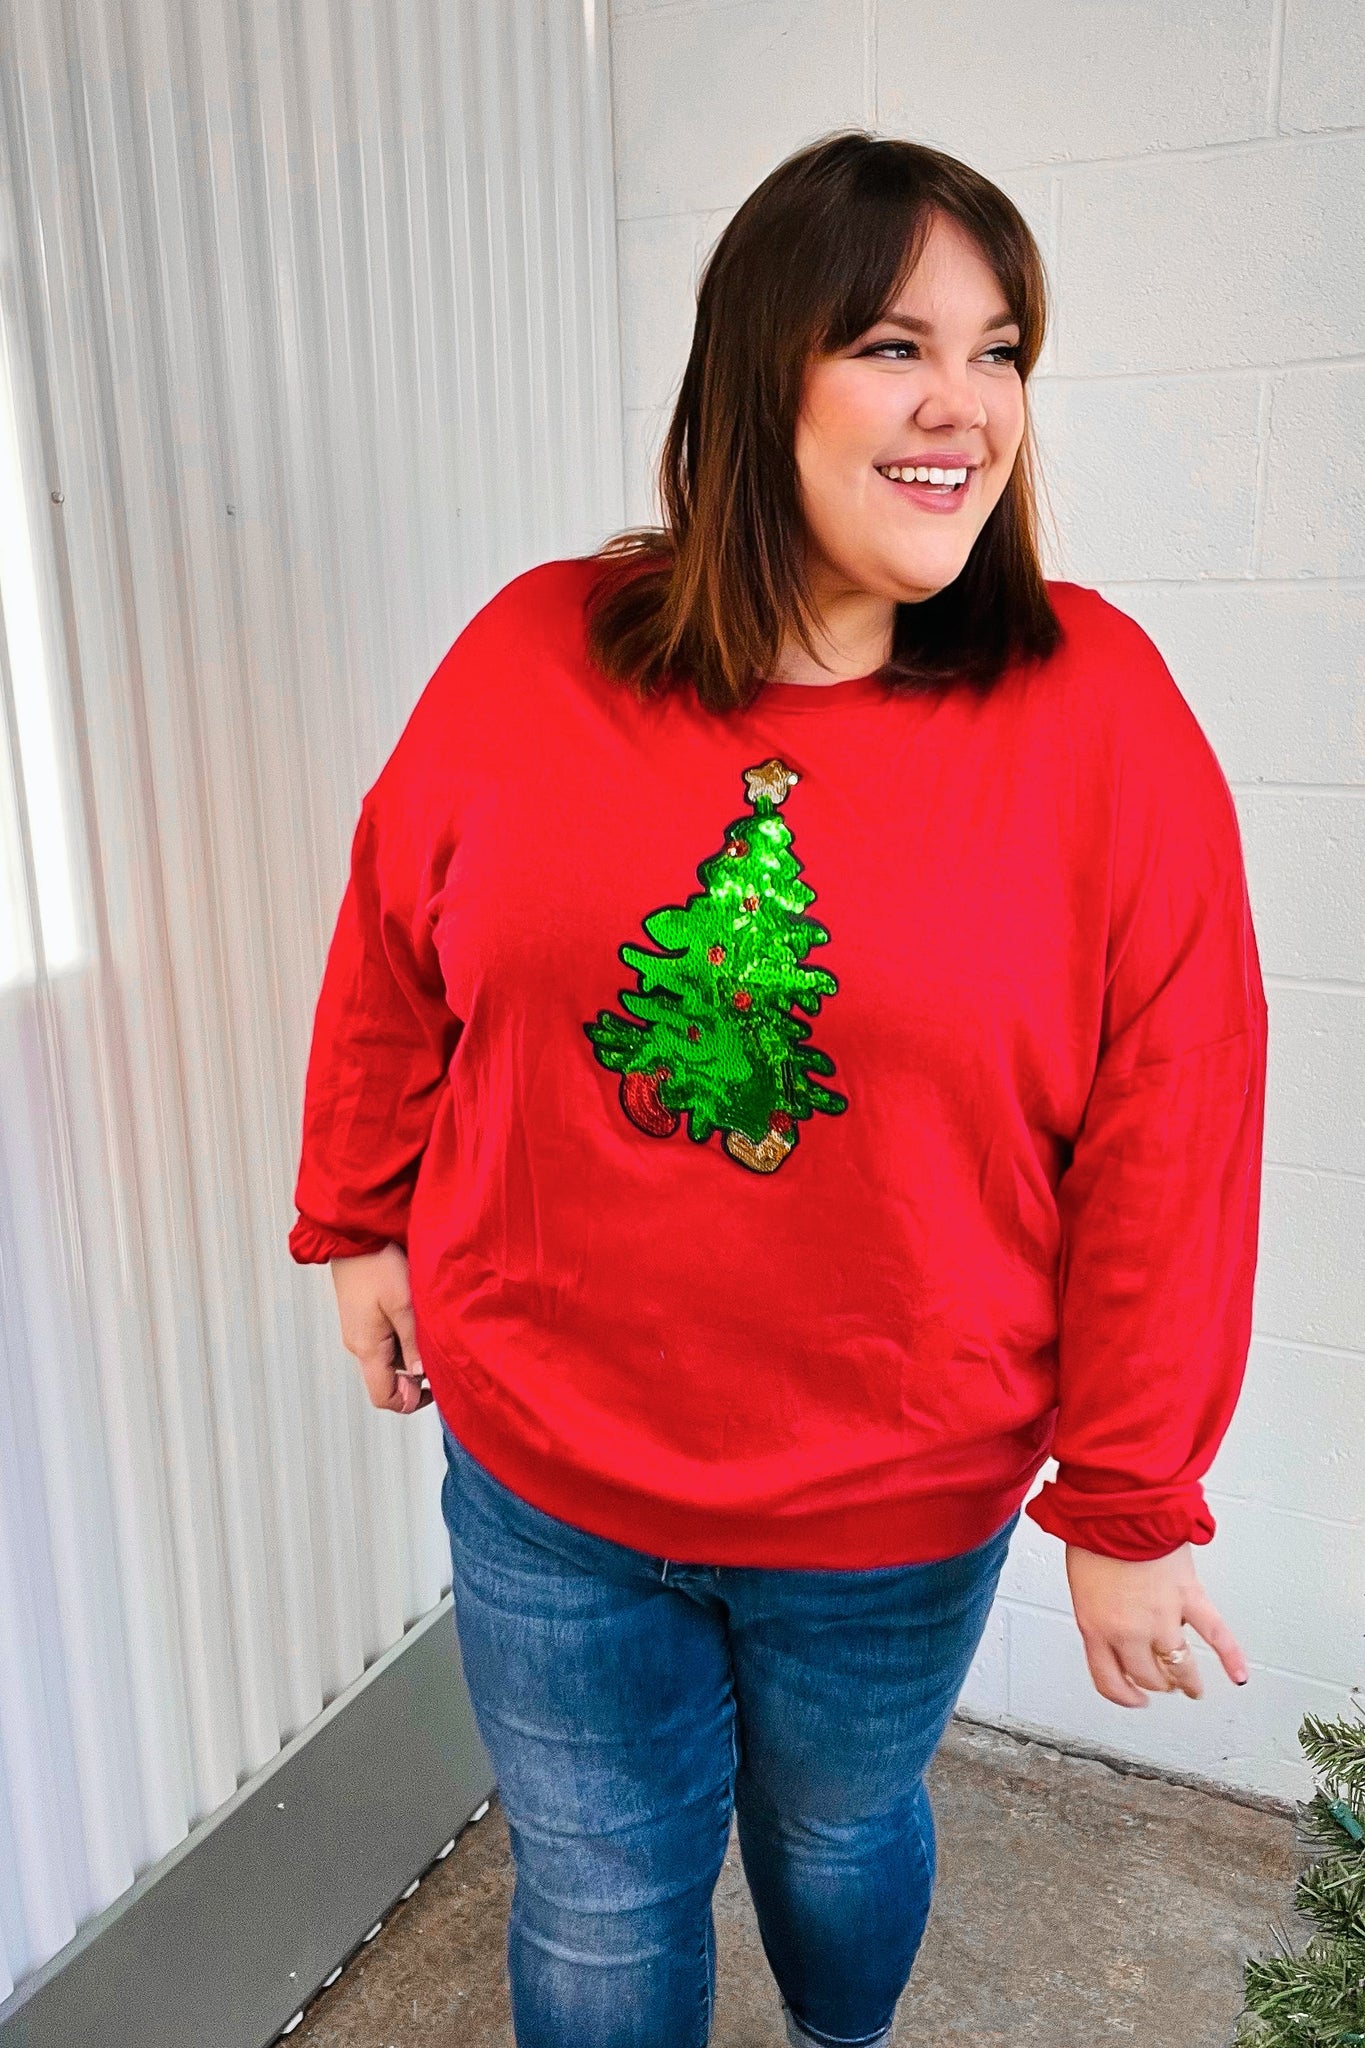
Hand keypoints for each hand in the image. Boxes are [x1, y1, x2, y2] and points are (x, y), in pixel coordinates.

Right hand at [329, 1242, 432, 1414]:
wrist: (354, 1236)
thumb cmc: (377, 1264)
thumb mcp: (404, 1304)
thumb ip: (414, 1342)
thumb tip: (422, 1375)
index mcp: (368, 1348)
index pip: (384, 1397)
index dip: (411, 1402)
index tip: (435, 1387)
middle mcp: (359, 1345)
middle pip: (388, 1380)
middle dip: (415, 1377)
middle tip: (439, 1354)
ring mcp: (359, 1332)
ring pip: (389, 1360)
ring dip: (411, 1354)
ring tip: (429, 1329)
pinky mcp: (363, 1319)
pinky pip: (384, 1342)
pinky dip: (402, 1338)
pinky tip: (416, 1317)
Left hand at [1064, 1541, 1249, 1706]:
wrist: (1117, 1507)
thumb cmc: (1093, 1535)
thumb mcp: (1081, 1584)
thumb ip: (1098, 1611)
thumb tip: (1114, 1625)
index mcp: (1096, 1627)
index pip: (1109, 1681)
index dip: (1124, 1696)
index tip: (1135, 1700)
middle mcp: (1129, 1631)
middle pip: (1147, 1676)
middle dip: (1156, 1683)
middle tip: (1164, 1685)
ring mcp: (1162, 1617)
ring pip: (1179, 1664)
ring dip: (1187, 1680)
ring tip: (1192, 1688)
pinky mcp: (1189, 1597)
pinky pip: (1215, 1634)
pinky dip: (1231, 1656)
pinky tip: (1239, 1674)